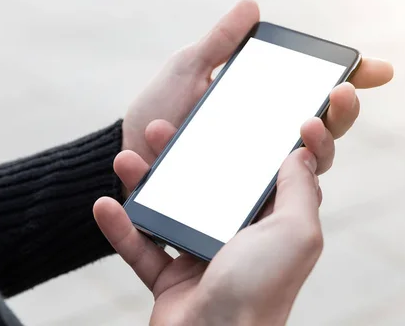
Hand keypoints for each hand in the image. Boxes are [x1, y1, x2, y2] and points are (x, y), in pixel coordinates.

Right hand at [95, 121, 329, 325]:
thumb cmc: (261, 289)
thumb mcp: (295, 231)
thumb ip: (299, 189)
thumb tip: (301, 152)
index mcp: (269, 224)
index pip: (257, 175)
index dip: (244, 144)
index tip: (229, 116)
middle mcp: (237, 238)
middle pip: (205, 186)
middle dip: (181, 156)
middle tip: (160, 128)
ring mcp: (201, 258)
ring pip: (169, 210)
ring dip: (145, 184)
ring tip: (126, 157)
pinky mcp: (170, 280)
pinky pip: (141, 249)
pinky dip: (121, 229)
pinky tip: (104, 205)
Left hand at [120, 0, 392, 195]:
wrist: (121, 156)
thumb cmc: (157, 110)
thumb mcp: (187, 70)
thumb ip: (219, 43)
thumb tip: (252, 6)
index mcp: (263, 116)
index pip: (317, 104)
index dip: (350, 87)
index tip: (378, 70)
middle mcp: (266, 151)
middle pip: (323, 140)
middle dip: (342, 117)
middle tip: (342, 95)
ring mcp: (253, 181)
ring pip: (306, 175)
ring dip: (319, 147)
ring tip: (311, 124)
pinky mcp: (233, 207)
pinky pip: (260, 198)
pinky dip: (261, 172)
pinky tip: (248, 150)